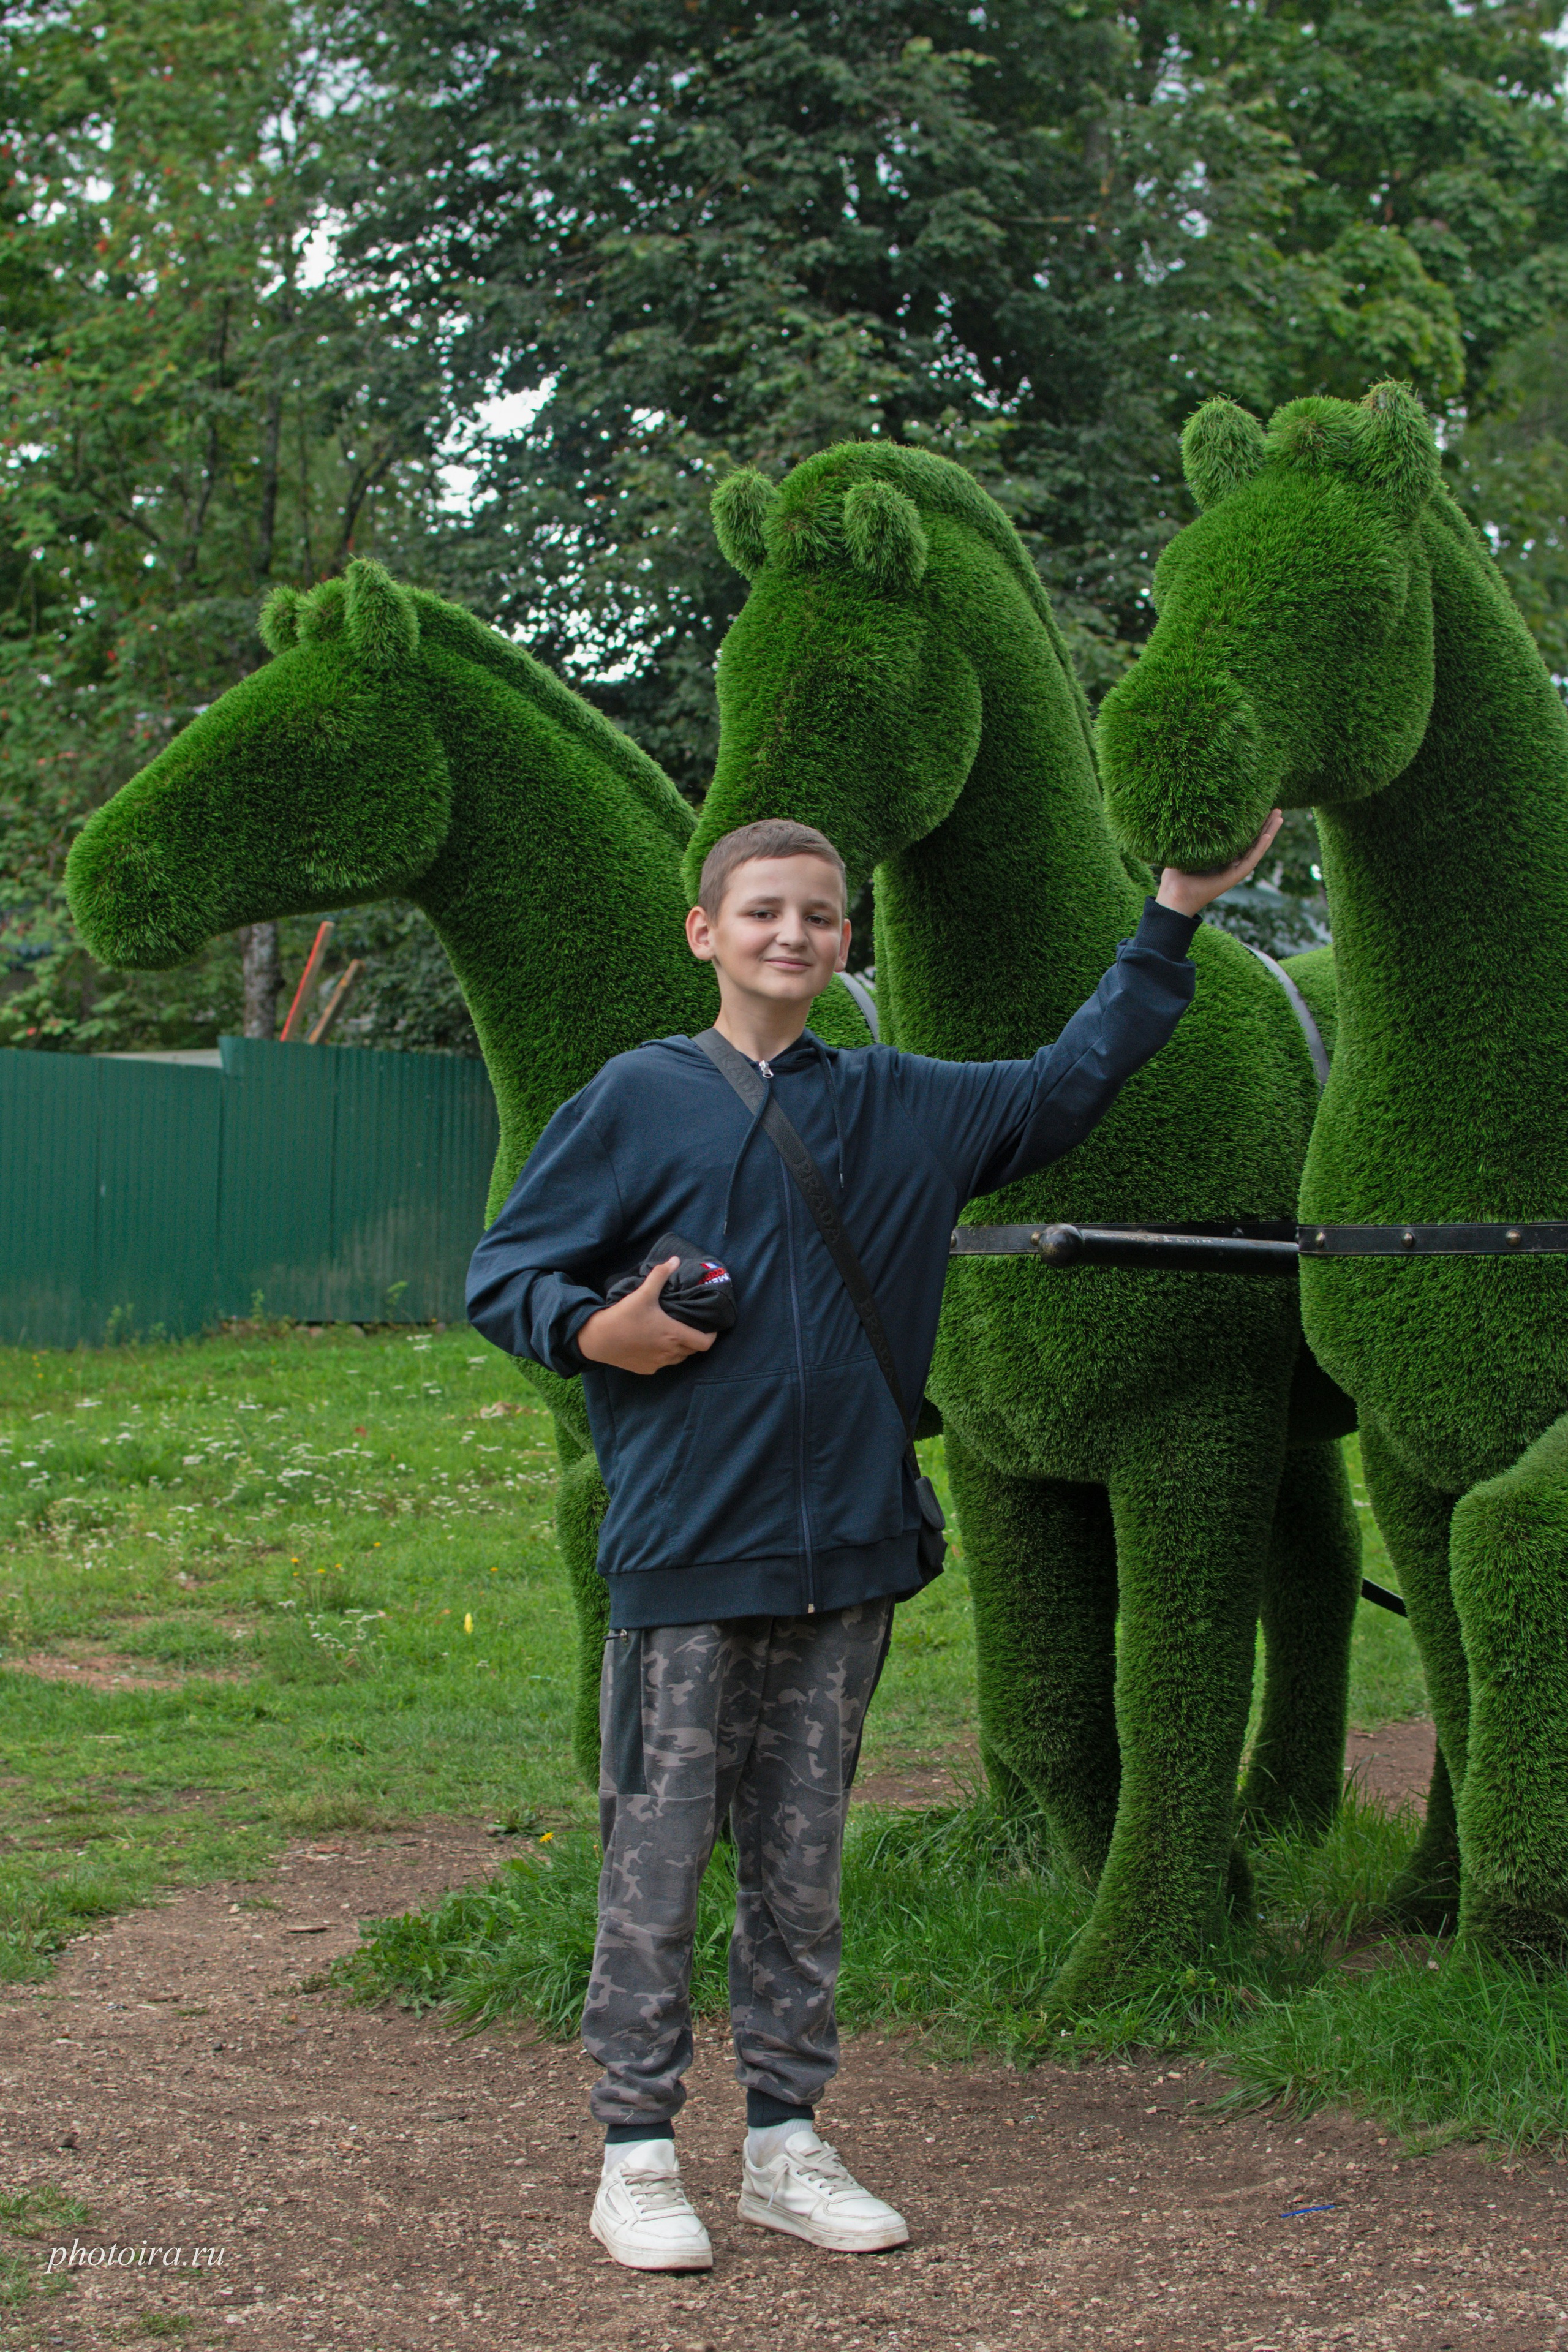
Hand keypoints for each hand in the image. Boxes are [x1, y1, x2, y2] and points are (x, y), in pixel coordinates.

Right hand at [575, 1257, 717, 1375]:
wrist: (597, 1339)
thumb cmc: (623, 1316)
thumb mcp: (643, 1293)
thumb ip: (660, 1275)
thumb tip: (675, 1260)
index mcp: (674, 1335)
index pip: (705, 1343)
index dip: (712, 1336)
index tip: (710, 1327)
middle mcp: (669, 1353)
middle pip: (693, 1350)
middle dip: (696, 1339)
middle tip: (691, 1326)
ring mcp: (658, 1364)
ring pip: (679, 1359)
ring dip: (681, 1348)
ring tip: (675, 1334)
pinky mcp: (646, 1370)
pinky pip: (663, 1364)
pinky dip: (664, 1356)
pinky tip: (656, 1344)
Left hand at [1156, 809, 1284, 916]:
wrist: (1175, 895)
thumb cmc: (1177, 875)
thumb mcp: (1187, 848)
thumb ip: (1195, 834)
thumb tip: (1196, 813)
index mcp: (1222, 855)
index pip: (1242, 836)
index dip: (1252, 822)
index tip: (1259, 806)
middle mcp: (1231, 861)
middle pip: (1254, 839)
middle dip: (1266, 824)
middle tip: (1277, 808)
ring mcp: (1234, 869)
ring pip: (1257, 848)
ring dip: (1269, 833)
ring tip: (1279, 817)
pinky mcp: (1233, 877)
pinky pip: (1250, 860)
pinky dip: (1259, 848)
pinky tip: (1268, 836)